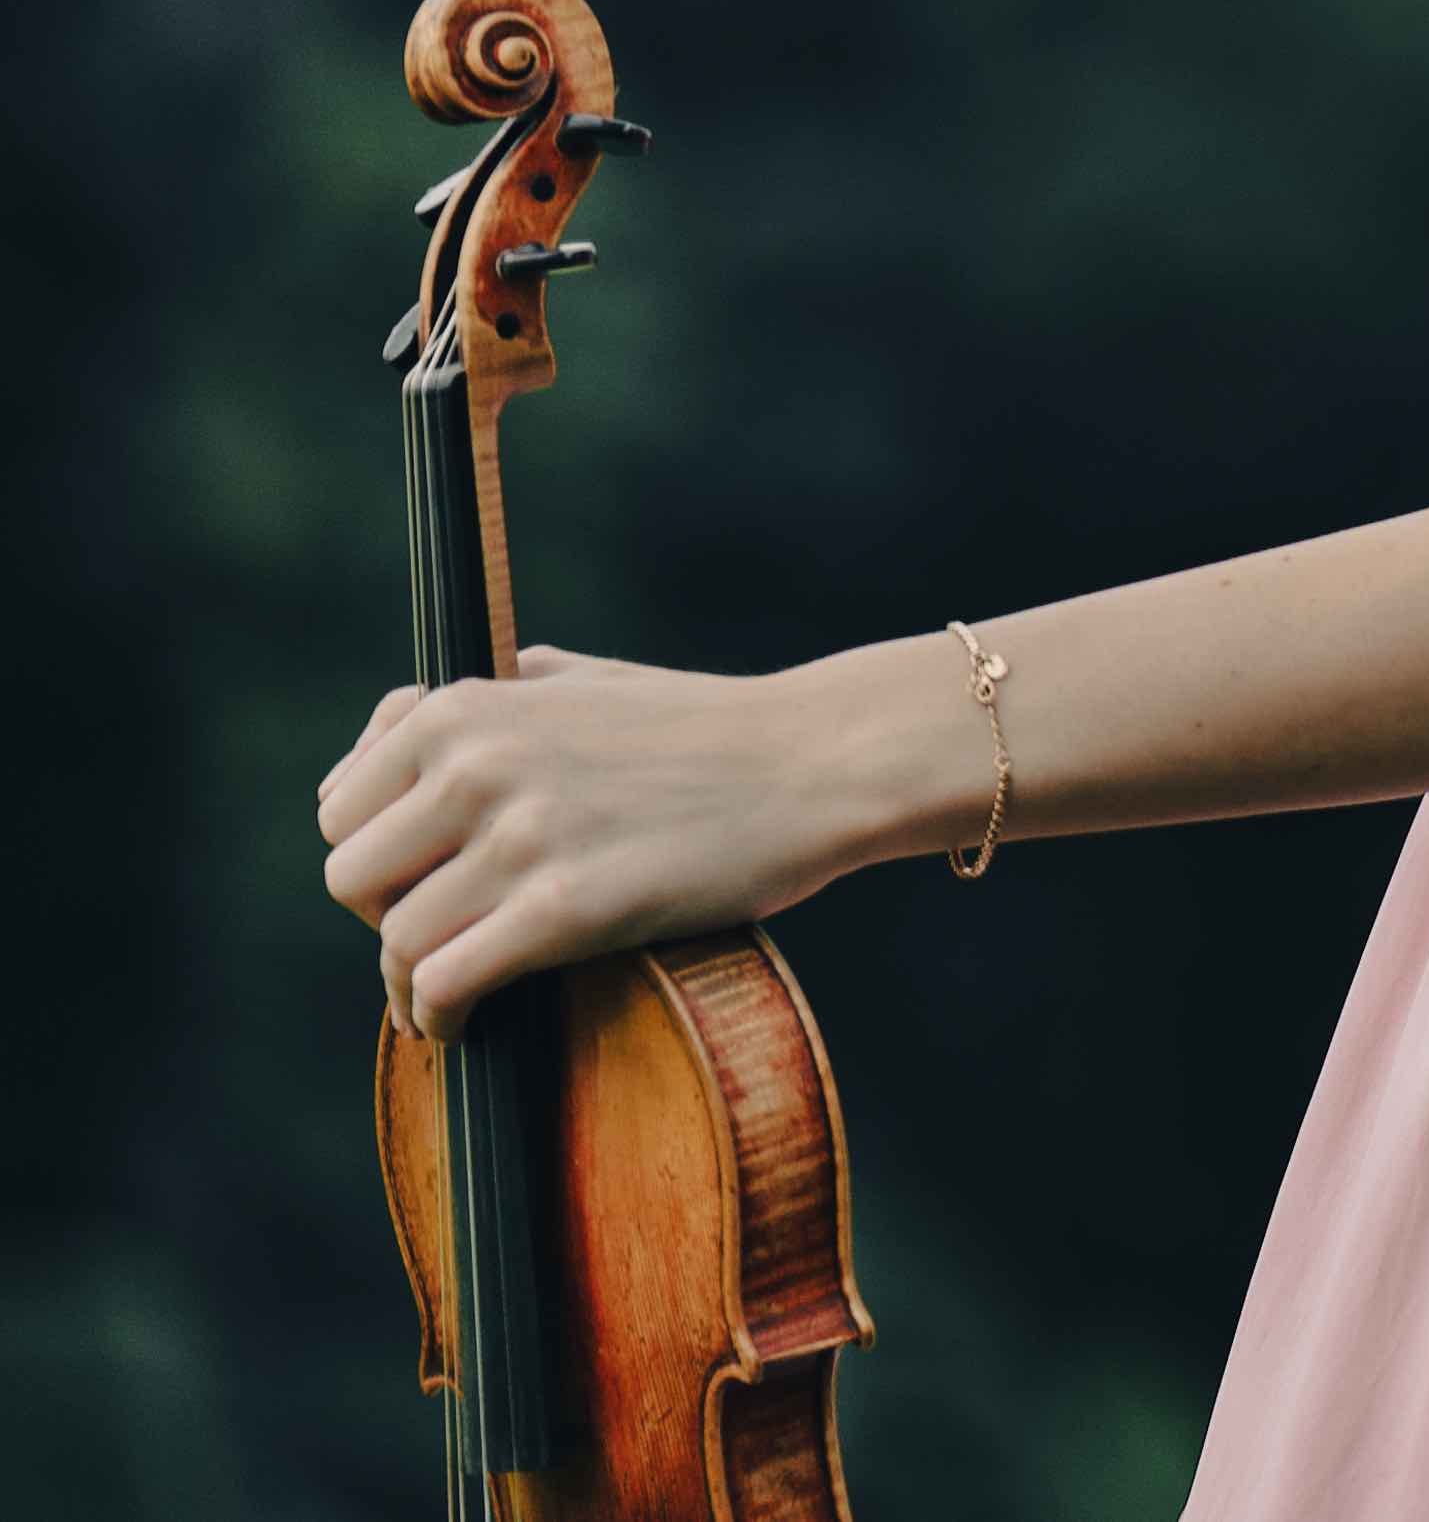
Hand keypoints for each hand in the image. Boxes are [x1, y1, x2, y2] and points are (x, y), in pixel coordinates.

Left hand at [320, 647, 867, 1037]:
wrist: (815, 762)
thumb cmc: (702, 726)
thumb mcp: (575, 678)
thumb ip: (480, 699)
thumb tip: (386, 740)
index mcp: (467, 707)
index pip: (340, 808)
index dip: (376, 856)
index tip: (416, 884)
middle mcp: (477, 765)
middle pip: (352, 880)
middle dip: (387, 918)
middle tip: (444, 935)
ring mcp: (521, 838)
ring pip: (397, 943)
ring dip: (414, 983)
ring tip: (447, 996)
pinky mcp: (565, 909)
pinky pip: (445, 984)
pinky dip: (440, 1017)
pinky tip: (465, 1022)